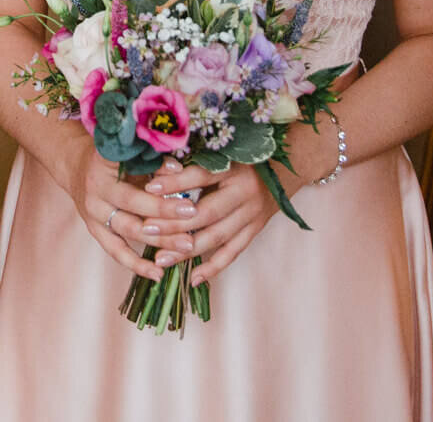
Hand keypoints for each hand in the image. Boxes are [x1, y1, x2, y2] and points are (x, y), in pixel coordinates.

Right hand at [57, 139, 197, 280]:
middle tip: (193, 214)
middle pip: (133, 202)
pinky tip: (158, 274)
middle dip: (165, 209)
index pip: (133, 166)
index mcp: (105, 162)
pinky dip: (137, 265)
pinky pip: (116, 251)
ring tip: (187, 246)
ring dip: (160, 239)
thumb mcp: (129, 153)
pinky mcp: (95, 231)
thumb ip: (153, 161)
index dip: (159, 171)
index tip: (183, 175)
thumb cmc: (114, 159)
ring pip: (129, 229)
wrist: (76, 169)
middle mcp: (96, 188)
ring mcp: (94, 212)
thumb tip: (180, 171)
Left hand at [142, 159, 277, 286]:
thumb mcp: (221, 154)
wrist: (285, 167)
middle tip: (147, 230)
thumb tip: (157, 170)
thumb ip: (192, 163)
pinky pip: (233, 252)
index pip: (201, 176)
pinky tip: (193, 279)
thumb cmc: (243, 158)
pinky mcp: (256, 230)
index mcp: (234, 167)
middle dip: (174, 224)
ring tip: (160, 259)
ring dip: (187, 251)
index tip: (149, 188)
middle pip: (207, 212)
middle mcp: (245, 192)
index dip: (175, 183)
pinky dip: (213, 267)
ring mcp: (252, 214)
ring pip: (217, 237)